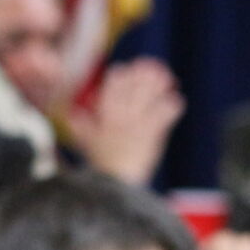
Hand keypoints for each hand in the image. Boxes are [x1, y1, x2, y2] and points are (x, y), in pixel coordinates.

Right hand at [70, 56, 185, 185]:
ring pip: (150, 97)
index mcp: (105, 115)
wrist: (115, 184)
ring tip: (169, 78)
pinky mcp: (152, 135)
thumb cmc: (101, 165)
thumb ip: (80, 127)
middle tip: (154, 65)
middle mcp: (121, 115)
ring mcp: (138, 124)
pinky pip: (164, 116)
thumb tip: (71, 115)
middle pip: (134, 87)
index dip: (121, 74)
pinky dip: (172, 107)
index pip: (112, 86)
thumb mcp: (86, 143)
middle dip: (144, 74)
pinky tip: (177, 101)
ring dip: (160, 85)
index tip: (128, 68)